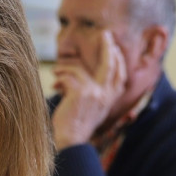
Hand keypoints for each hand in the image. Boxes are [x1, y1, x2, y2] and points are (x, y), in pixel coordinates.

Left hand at [51, 30, 127, 148]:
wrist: (70, 141)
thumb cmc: (76, 127)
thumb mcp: (90, 109)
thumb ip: (91, 93)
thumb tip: (77, 75)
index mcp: (110, 99)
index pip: (120, 75)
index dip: (118, 60)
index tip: (114, 47)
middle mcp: (106, 95)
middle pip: (111, 65)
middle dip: (108, 47)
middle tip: (105, 34)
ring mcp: (95, 93)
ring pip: (80, 70)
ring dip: (66, 69)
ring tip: (57, 73)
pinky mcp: (81, 92)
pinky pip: (69, 76)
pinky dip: (60, 78)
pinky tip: (55, 85)